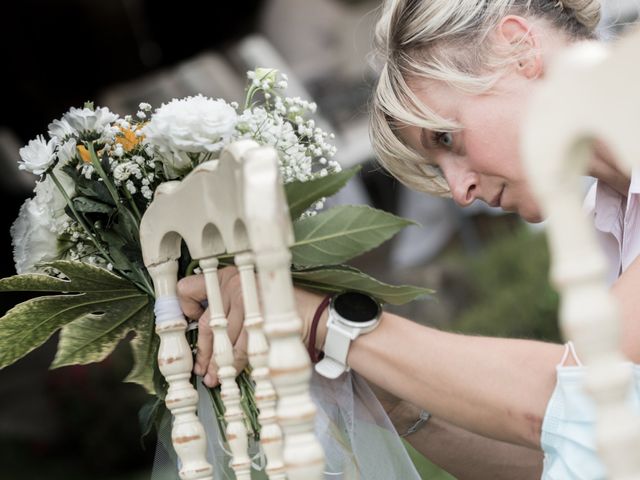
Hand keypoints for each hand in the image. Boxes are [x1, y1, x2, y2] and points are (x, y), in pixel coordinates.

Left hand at [177, 267, 327, 386]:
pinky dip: (237, 364)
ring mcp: (248, 302)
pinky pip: (242, 348)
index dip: (186, 307)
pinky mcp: (260, 320)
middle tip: (203, 370)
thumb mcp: (249, 295)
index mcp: (227, 277)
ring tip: (216, 378)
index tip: (193, 322)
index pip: (188, 288)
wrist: (312, 314)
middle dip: (205, 353)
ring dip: (220, 364)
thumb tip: (205, 335)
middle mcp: (235, 285)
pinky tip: (234, 373)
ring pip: (225, 340)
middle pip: (209, 325)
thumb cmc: (277, 307)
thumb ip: (227, 306)